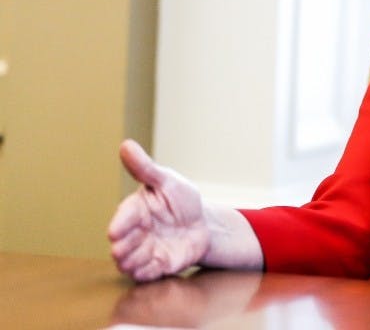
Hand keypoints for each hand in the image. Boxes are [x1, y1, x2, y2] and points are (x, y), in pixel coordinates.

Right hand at [108, 139, 210, 281]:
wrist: (203, 224)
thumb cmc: (181, 200)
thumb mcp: (167, 181)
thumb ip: (145, 168)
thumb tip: (125, 145)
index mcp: (134, 211)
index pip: (122, 219)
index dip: (119, 225)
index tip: (115, 231)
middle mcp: (134, 233)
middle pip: (121, 246)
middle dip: (125, 247)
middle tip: (134, 244)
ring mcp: (143, 251)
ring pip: (129, 263)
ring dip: (135, 262)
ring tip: (147, 254)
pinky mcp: (155, 266)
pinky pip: (145, 275)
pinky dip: (147, 273)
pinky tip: (156, 265)